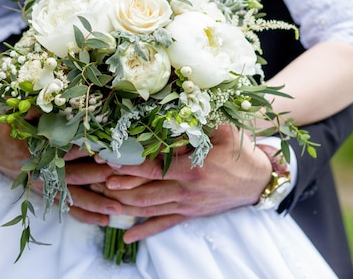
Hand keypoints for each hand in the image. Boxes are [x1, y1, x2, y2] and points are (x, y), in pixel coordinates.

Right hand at [0, 112, 122, 225]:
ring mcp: (43, 185)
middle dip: (93, 176)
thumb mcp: (17, 114)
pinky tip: (103, 220)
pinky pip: (65, 207)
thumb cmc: (8, 124)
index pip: (57, 151)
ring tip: (116, 208)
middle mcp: (38, 171)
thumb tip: (50, 105)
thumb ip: (35, 111)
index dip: (77, 151)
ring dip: (94, 203)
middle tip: (117, 176)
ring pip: (70, 196)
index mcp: (31, 150)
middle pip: (68, 176)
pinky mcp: (46, 192)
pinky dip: (84, 214)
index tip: (98, 151)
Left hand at [90, 125, 272, 242]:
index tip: (106, 158)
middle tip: (93, 179)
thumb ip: (195, 124)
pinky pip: (164, 225)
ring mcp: (187, 206)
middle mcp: (186, 191)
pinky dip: (144, 232)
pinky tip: (127, 237)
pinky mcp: (190, 215)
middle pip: (143, 191)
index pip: (151, 167)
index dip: (126, 164)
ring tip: (101, 199)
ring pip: (148, 209)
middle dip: (117, 186)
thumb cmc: (239, 150)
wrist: (259, 180)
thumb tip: (168, 115)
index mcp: (192, 169)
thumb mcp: (222, 130)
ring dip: (123, 205)